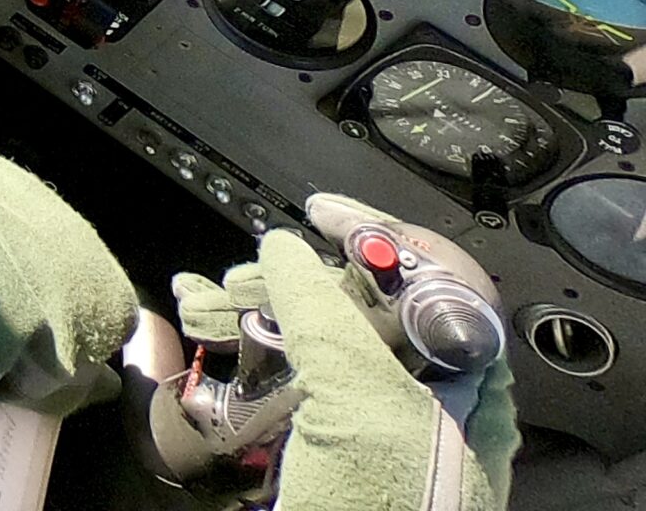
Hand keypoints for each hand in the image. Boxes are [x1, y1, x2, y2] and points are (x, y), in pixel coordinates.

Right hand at [163, 196, 515, 510]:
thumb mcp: (365, 405)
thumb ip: (329, 317)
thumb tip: (287, 247)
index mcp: (466, 390)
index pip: (438, 279)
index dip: (382, 238)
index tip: (321, 215)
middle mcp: (423, 406)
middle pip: (371, 305)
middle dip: (305, 272)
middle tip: (258, 268)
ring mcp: (368, 432)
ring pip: (321, 342)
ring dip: (265, 307)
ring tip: (215, 298)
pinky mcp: (319, 455)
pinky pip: (285, 385)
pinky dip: (246, 352)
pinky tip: (204, 336)